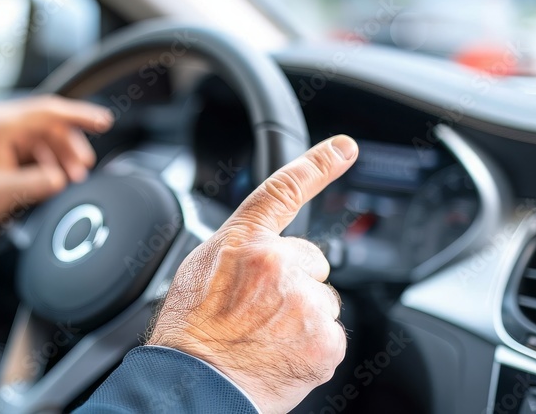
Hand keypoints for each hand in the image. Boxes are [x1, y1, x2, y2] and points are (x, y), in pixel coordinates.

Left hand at [0, 95, 113, 243]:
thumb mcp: (3, 192)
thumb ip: (38, 183)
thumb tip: (61, 178)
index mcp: (0, 124)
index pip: (50, 111)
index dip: (80, 115)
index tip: (103, 121)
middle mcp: (0, 123)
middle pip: (49, 125)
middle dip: (71, 145)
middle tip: (84, 166)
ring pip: (42, 137)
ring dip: (60, 155)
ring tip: (71, 177)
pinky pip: (32, 148)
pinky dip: (46, 161)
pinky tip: (52, 178)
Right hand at [147, 135, 358, 413]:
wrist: (195, 386)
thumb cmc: (190, 334)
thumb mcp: (199, 271)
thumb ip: (239, 251)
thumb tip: (262, 252)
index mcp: (244, 241)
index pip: (284, 190)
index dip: (319, 164)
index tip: (345, 148)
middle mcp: (278, 263)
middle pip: (311, 262)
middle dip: (295, 282)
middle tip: (258, 311)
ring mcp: (305, 302)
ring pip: (322, 301)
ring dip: (302, 317)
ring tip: (264, 338)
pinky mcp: (325, 340)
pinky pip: (330, 335)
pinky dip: (311, 347)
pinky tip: (280, 355)